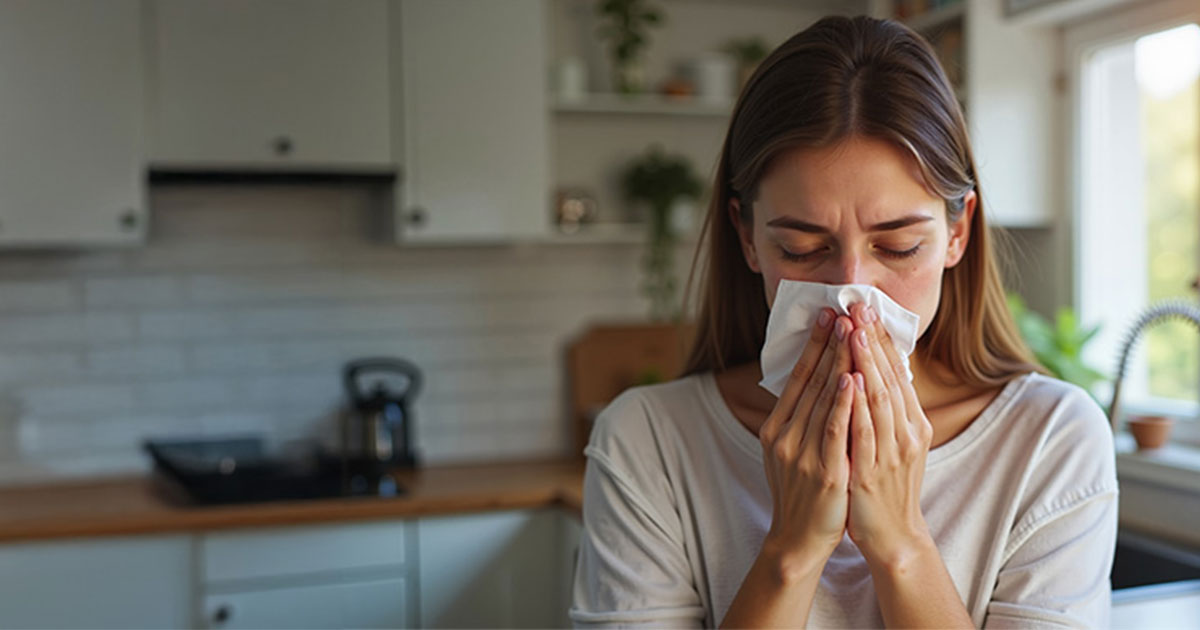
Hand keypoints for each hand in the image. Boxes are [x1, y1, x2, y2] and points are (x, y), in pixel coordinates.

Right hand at [758, 307, 855, 569]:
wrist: (799, 539)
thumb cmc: (803, 492)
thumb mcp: (790, 450)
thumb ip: (801, 418)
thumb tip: (820, 381)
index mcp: (777, 428)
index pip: (798, 378)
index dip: (813, 345)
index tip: (826, 315)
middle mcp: (785, 435)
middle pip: (811, 381)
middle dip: (829, 344)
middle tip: (842, 310)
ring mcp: (803, 453)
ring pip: (823, 399)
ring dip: (839, 362)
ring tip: (851, 332)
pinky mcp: (825, 471)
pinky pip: (834, 430)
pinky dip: (842, 403)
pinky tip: (852, 379)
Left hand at [845, 303, 934, 567]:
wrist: (893, 535)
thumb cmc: (886, 485)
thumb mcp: (893, 441)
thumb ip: (887, 408)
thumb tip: (874, 369)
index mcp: (912, 422)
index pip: (897, 373)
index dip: (882, 339)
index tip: (867, 308)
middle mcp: (906, 432)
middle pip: (890, 378)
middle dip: (873, 340)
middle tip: (860, 307)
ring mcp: (891, 452)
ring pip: (879, 400)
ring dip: (866, 364)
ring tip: (855, 332)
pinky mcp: (871, 471)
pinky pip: (865, 433)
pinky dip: (858, 407)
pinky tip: (850, 383)